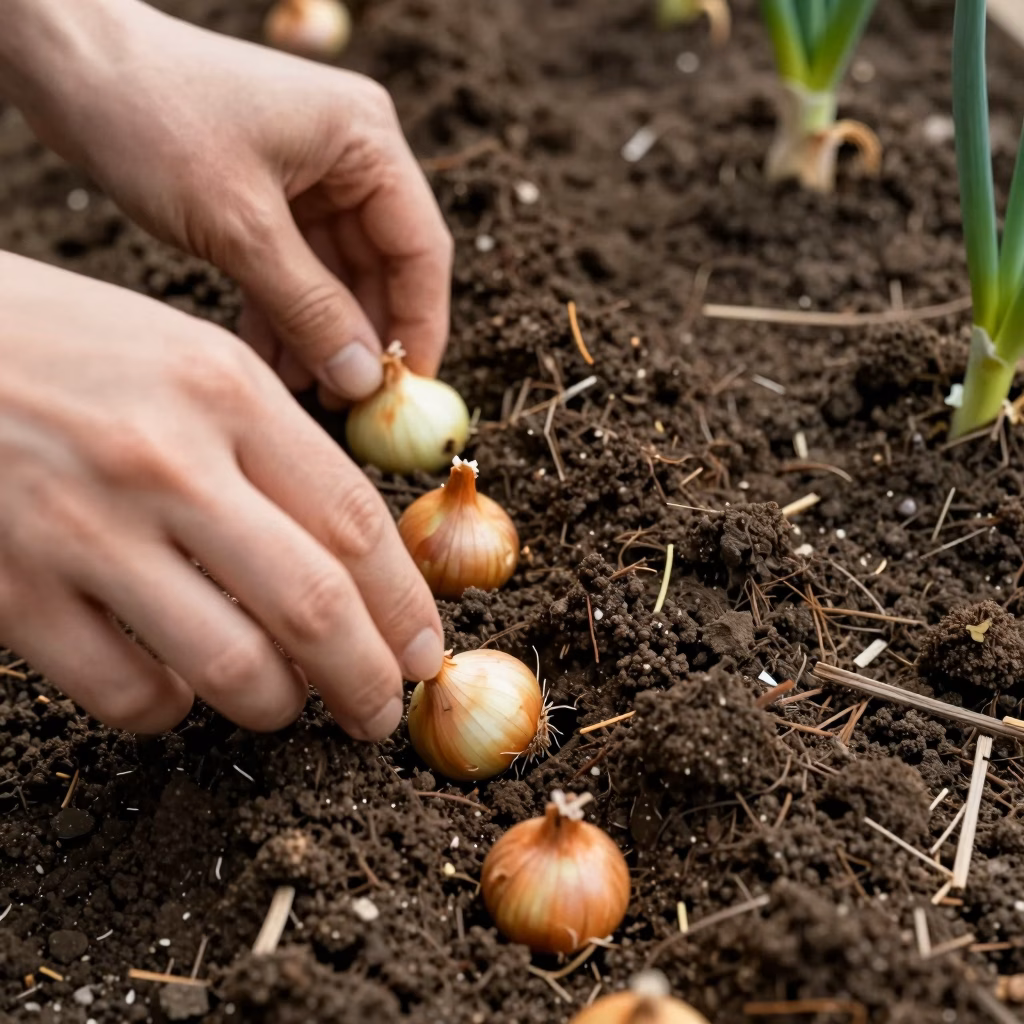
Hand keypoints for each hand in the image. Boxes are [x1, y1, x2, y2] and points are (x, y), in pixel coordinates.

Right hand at [0, 253, 443, 734]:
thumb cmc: (65, 346)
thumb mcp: (189, 358)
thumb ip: (275, 448)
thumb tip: (347, 557)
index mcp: (224, 391)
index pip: (355, 522)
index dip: (406, 605)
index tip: (427, 652)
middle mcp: (165, 461)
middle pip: (314, 607)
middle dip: (368, 682)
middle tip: (381, 715)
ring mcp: (82, 529)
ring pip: (232, 667)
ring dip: (278, 705)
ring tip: (285, 702)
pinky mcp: (12, 590)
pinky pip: (129, 694)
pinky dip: (171, 709)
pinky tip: (175, 687)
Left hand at [3, 0, 452, 400]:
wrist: (68, 65)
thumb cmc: (153, 119)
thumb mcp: (240, 226)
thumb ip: (310, 308)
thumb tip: (363, 381)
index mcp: (366, 141)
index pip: (420, 249)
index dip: (419, 326)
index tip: (408, 393)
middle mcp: (351, 157)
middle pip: (382, 268)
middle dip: (365, 340)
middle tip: (352, 407)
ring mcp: (312, 177)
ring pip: (337, 277)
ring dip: (323, 336)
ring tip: (306, 394)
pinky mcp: (272, 197)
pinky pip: (297, 270)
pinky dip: (287, 315)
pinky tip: (275, 364)